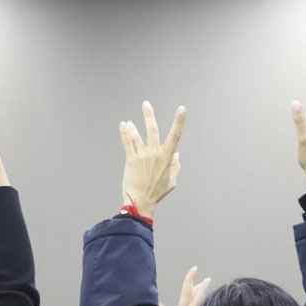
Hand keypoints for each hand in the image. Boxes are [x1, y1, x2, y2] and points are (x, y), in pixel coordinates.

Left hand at [120, 101, 185, 217]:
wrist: (141, 201)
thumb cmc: (157, 192)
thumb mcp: (172, 181)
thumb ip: (175, 166)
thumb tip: (176, 155)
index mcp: (167, 157)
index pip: (175, 135)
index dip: (179, 121)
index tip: (182, 109)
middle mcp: (154, 153)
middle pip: (152, 129)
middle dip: (149, 115)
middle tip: (146, 104)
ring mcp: (142, 156)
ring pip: (137, 135)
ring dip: (133, 127)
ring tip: (129, 122)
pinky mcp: (131, 160)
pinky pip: (127, 143)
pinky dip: (124, 133)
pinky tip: (123, 125)